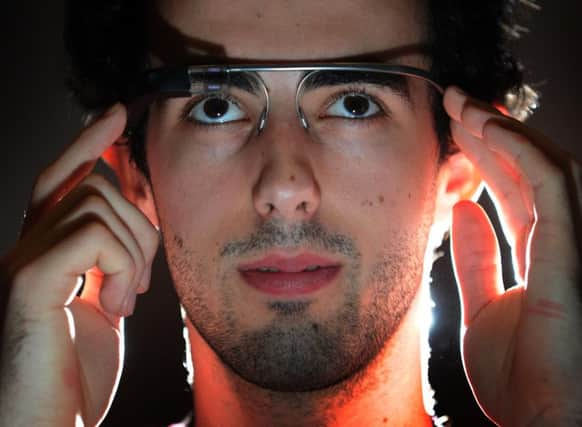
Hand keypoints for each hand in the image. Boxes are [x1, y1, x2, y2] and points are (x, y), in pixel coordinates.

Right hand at [0, 104, 158, 425]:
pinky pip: (93, 235)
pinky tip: (117, 305)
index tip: (117, 113)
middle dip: (139, 224)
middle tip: (141, 281)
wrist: (52, 425)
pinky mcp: (27, 281)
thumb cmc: (78, 375)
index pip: (62, 179)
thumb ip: (112, 260)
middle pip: (92, 184)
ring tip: (127, 299)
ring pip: (100, 205)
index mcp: (44, 253)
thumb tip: (132, 216)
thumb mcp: (107, 304)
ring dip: (135, 253)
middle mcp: (23, 248)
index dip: (88, 141)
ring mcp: (20, 261)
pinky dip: (122, 267)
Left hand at [443, 87, 581, 425]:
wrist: (537, 421)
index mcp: (541, 257)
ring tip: (465, 106)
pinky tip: (488, 129)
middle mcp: (563, 243)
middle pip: (529, 171)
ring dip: (506, 132)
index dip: (488, 156)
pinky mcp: (574, 253)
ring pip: (545, 168)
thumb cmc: (516, 378)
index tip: (454, 129)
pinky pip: (552, 187)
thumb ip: (475, 259)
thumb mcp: (480, 307)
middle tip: (456, 102)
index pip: (515, 191)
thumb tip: (460, 209)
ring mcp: (574, 245)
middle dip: (494, 133)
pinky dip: (522, 152)